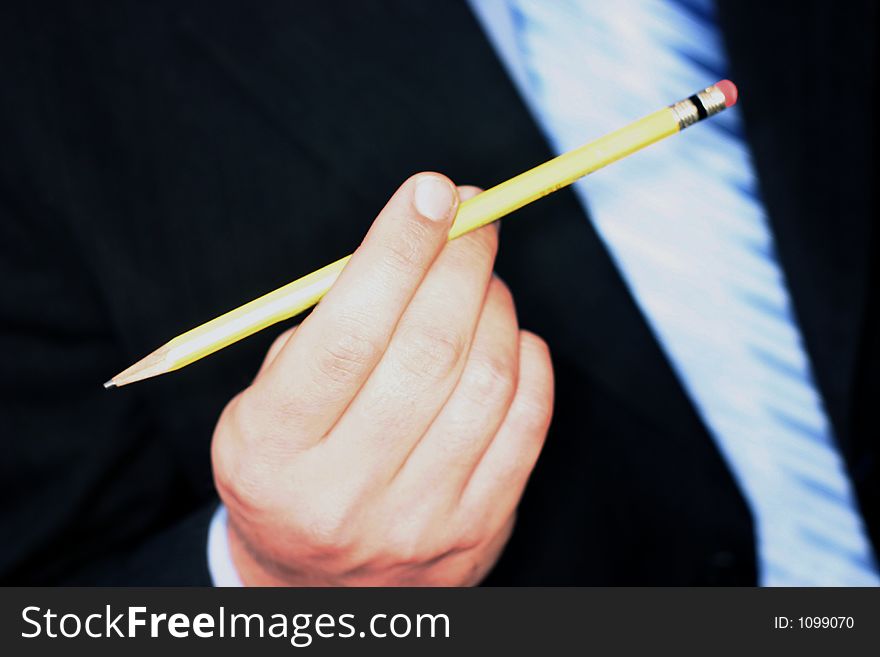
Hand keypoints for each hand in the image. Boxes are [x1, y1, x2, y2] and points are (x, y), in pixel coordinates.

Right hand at [211, 173, 553, 585]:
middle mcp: (345, 492)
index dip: (396, 251)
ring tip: (480, 279)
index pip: (347, 334)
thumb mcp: (267, 403)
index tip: (432, 191)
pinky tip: (507, 335)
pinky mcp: (477, 531)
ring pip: (486, 379)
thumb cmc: (289, 469)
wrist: (317, 588)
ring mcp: (419, 520)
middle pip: (427, 349)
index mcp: (272, 450)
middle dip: (461, 259)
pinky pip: (527, 424)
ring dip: (494, 303)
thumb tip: (418, 243)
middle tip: (473, 212)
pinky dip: (527, 359)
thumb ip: (329, 329)